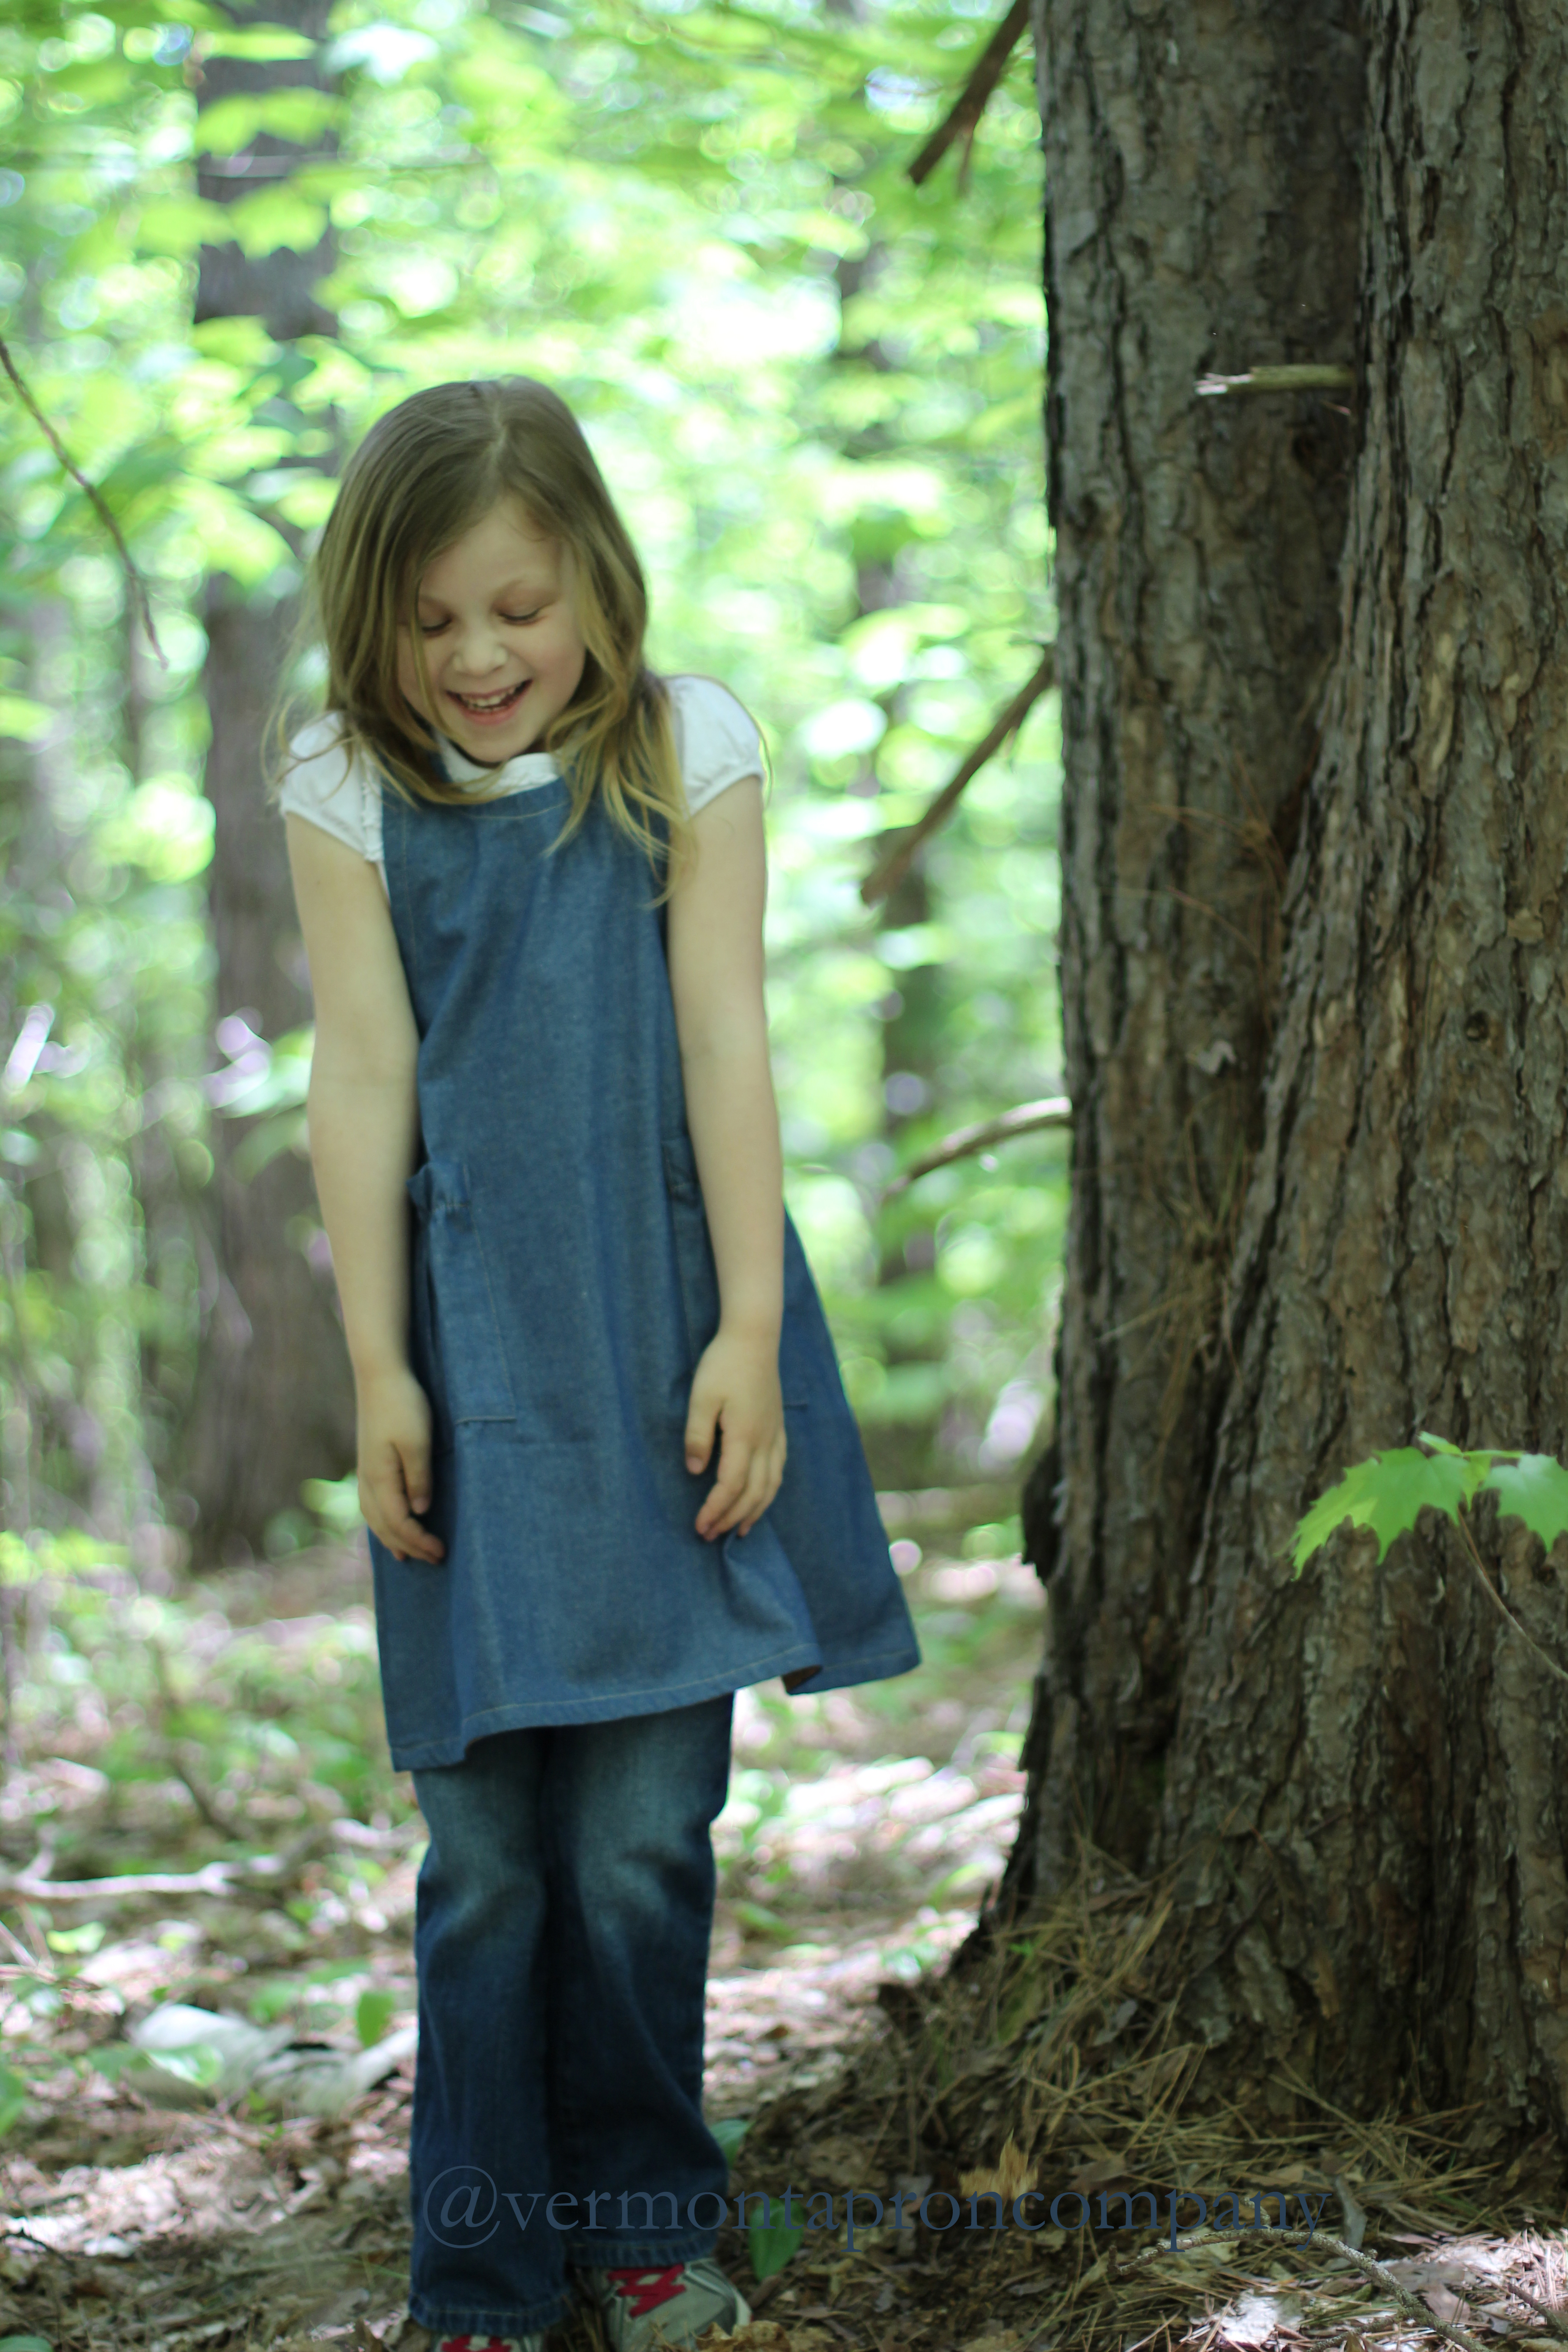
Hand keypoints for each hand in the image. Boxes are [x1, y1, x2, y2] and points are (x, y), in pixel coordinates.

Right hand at [356, 1364, 445, 1563]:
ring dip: (391, 1538)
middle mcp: (367, 1479)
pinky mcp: (368, 1462)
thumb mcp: (418, 1442)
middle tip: (435, 1558)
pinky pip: (371, 1503)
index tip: (441, 1551)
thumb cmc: (403, 1405)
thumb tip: (420, 1511)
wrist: (380, 1375)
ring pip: (374, 1517)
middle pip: (385, 1526)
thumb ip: (419, 1478)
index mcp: (380, 1478)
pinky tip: (389, 1522)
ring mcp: (364, 1471)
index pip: (399, 1522)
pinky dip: (381, 1520)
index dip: (420, 1541)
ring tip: (405, 1554)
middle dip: (409, 1546)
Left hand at [685, 1326, 787, 1540]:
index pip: (731, 1486)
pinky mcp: (778, 1426)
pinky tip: (761, 1496)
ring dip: (755, 1510)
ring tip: (739, 1529)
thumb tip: (694, 1471)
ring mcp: (775, 1434)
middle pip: (752, 1492)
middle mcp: (765, 1441)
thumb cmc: (723, 1364)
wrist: (754, 1337)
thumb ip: (697, 1436)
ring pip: (771, 1484)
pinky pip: (779, 1468)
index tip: (699, 1526)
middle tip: (710, 1535)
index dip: (715, 1510)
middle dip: (731, 1517)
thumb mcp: (701, 1397)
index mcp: (744, 1436)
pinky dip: (770, 1490)